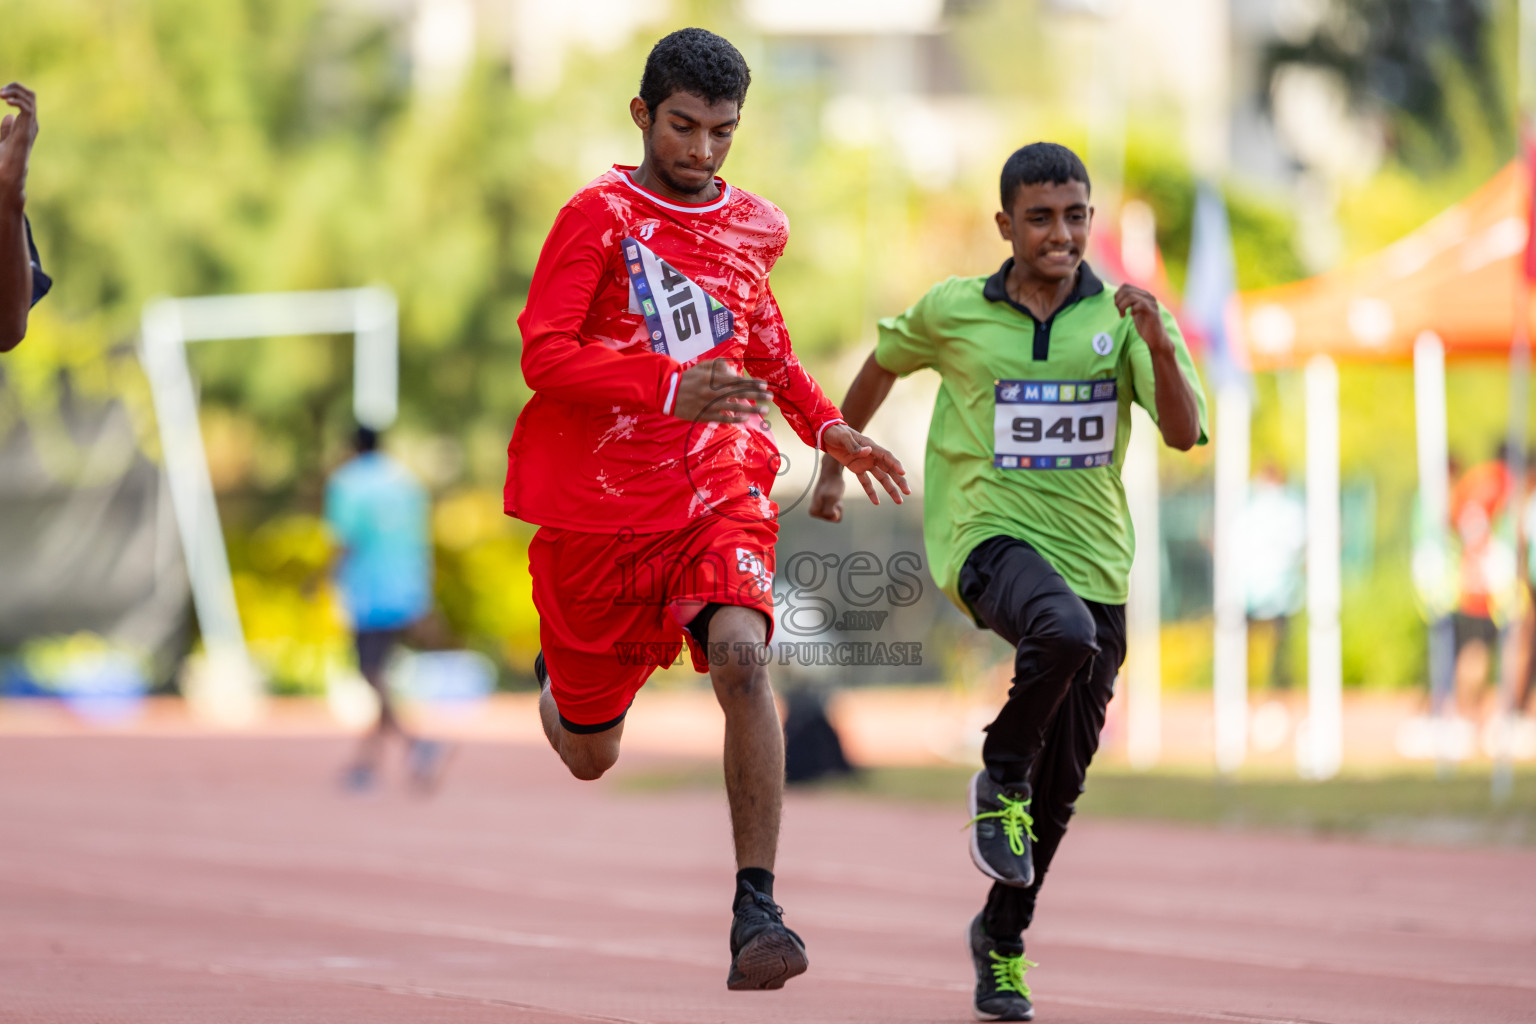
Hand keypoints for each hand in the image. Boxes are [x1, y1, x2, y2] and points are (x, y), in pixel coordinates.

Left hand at [0, 83, 37, 204]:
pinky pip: (28, 109)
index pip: (26, 99)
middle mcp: (31, 123)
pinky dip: (17, 101)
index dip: (14, 91)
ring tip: (1, 94)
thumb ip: (5, 130)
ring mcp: (30, 126)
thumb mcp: (3, 140)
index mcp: (26, 124)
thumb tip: (8, 116)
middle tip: (1, 91)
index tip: (0, 93)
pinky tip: (6, 102)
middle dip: (16, 87)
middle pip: (30, 95)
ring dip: (15, 92)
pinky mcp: (27, 130)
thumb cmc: (5, 161)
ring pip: (30, 99)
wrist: (8, 173)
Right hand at [670, 357, 771, 424]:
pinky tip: (745, 418)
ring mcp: (709, 405)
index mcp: (712, 378)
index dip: (752, 383)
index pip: (737, 381)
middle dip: (757, 395)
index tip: (765, 385)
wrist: (667, 393)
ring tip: (764, 410)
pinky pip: (722, 418)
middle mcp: (712, 391)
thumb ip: (719, 366)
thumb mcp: (703, 366)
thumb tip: (735, 372)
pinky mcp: (704, 415)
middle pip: (739, 394)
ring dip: (751, 409)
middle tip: (770, 397)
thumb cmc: (688, 378)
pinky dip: (734, 418)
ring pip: (734, 407)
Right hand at [809, 455, 847, 521]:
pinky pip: (837, 512)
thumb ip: (830, 511)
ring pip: (836, 515)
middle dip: (837, 508)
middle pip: (833, 518)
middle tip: (833, 496)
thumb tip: (834, 518)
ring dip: (838, 506)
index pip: (831, 518)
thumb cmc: (831, 485)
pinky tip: (835, 498)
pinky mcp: (826, 507)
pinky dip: (839, 505)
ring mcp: (821, 510)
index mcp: (813, 512)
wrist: (831, 474)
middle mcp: (815, 512)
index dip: (834, 508)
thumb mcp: (832, 498)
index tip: (829, 498)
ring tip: (834, 496)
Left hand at [821, 423, 907, 507]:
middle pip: (889, 470)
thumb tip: (868, 451)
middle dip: (899, 480)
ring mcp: (865, 463)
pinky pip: (866, 482)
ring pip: (881, 478)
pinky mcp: (857, 469)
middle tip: (907, 492)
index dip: (895, 464)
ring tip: (899, 501)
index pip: (886, 456)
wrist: (826, 434)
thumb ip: (854, 446)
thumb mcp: (843, 437)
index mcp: (870, 446)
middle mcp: (871, 456)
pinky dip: (871, 492)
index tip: (903, 473)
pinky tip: (876, 503)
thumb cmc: (836, 432)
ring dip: (890, 489)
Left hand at [1114, 284, 1169, 352]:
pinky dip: (1132, 310)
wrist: (1156, 338)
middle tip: (1119, 312)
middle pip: (1126, 290)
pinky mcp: (1153, 311)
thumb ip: (1129, 303)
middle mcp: (1148, 296)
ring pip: (1131, 296)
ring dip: (1122, 306)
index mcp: (1143, 295)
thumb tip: (1117, 297)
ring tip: (1122, 315)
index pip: (1125, 286)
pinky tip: (1132, 315)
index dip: (1117, 295)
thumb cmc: (1145, 326)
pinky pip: (1140, 304)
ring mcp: (1152, 303)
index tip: (1117, 307)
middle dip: (1118, 301)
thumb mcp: (1134, 311)